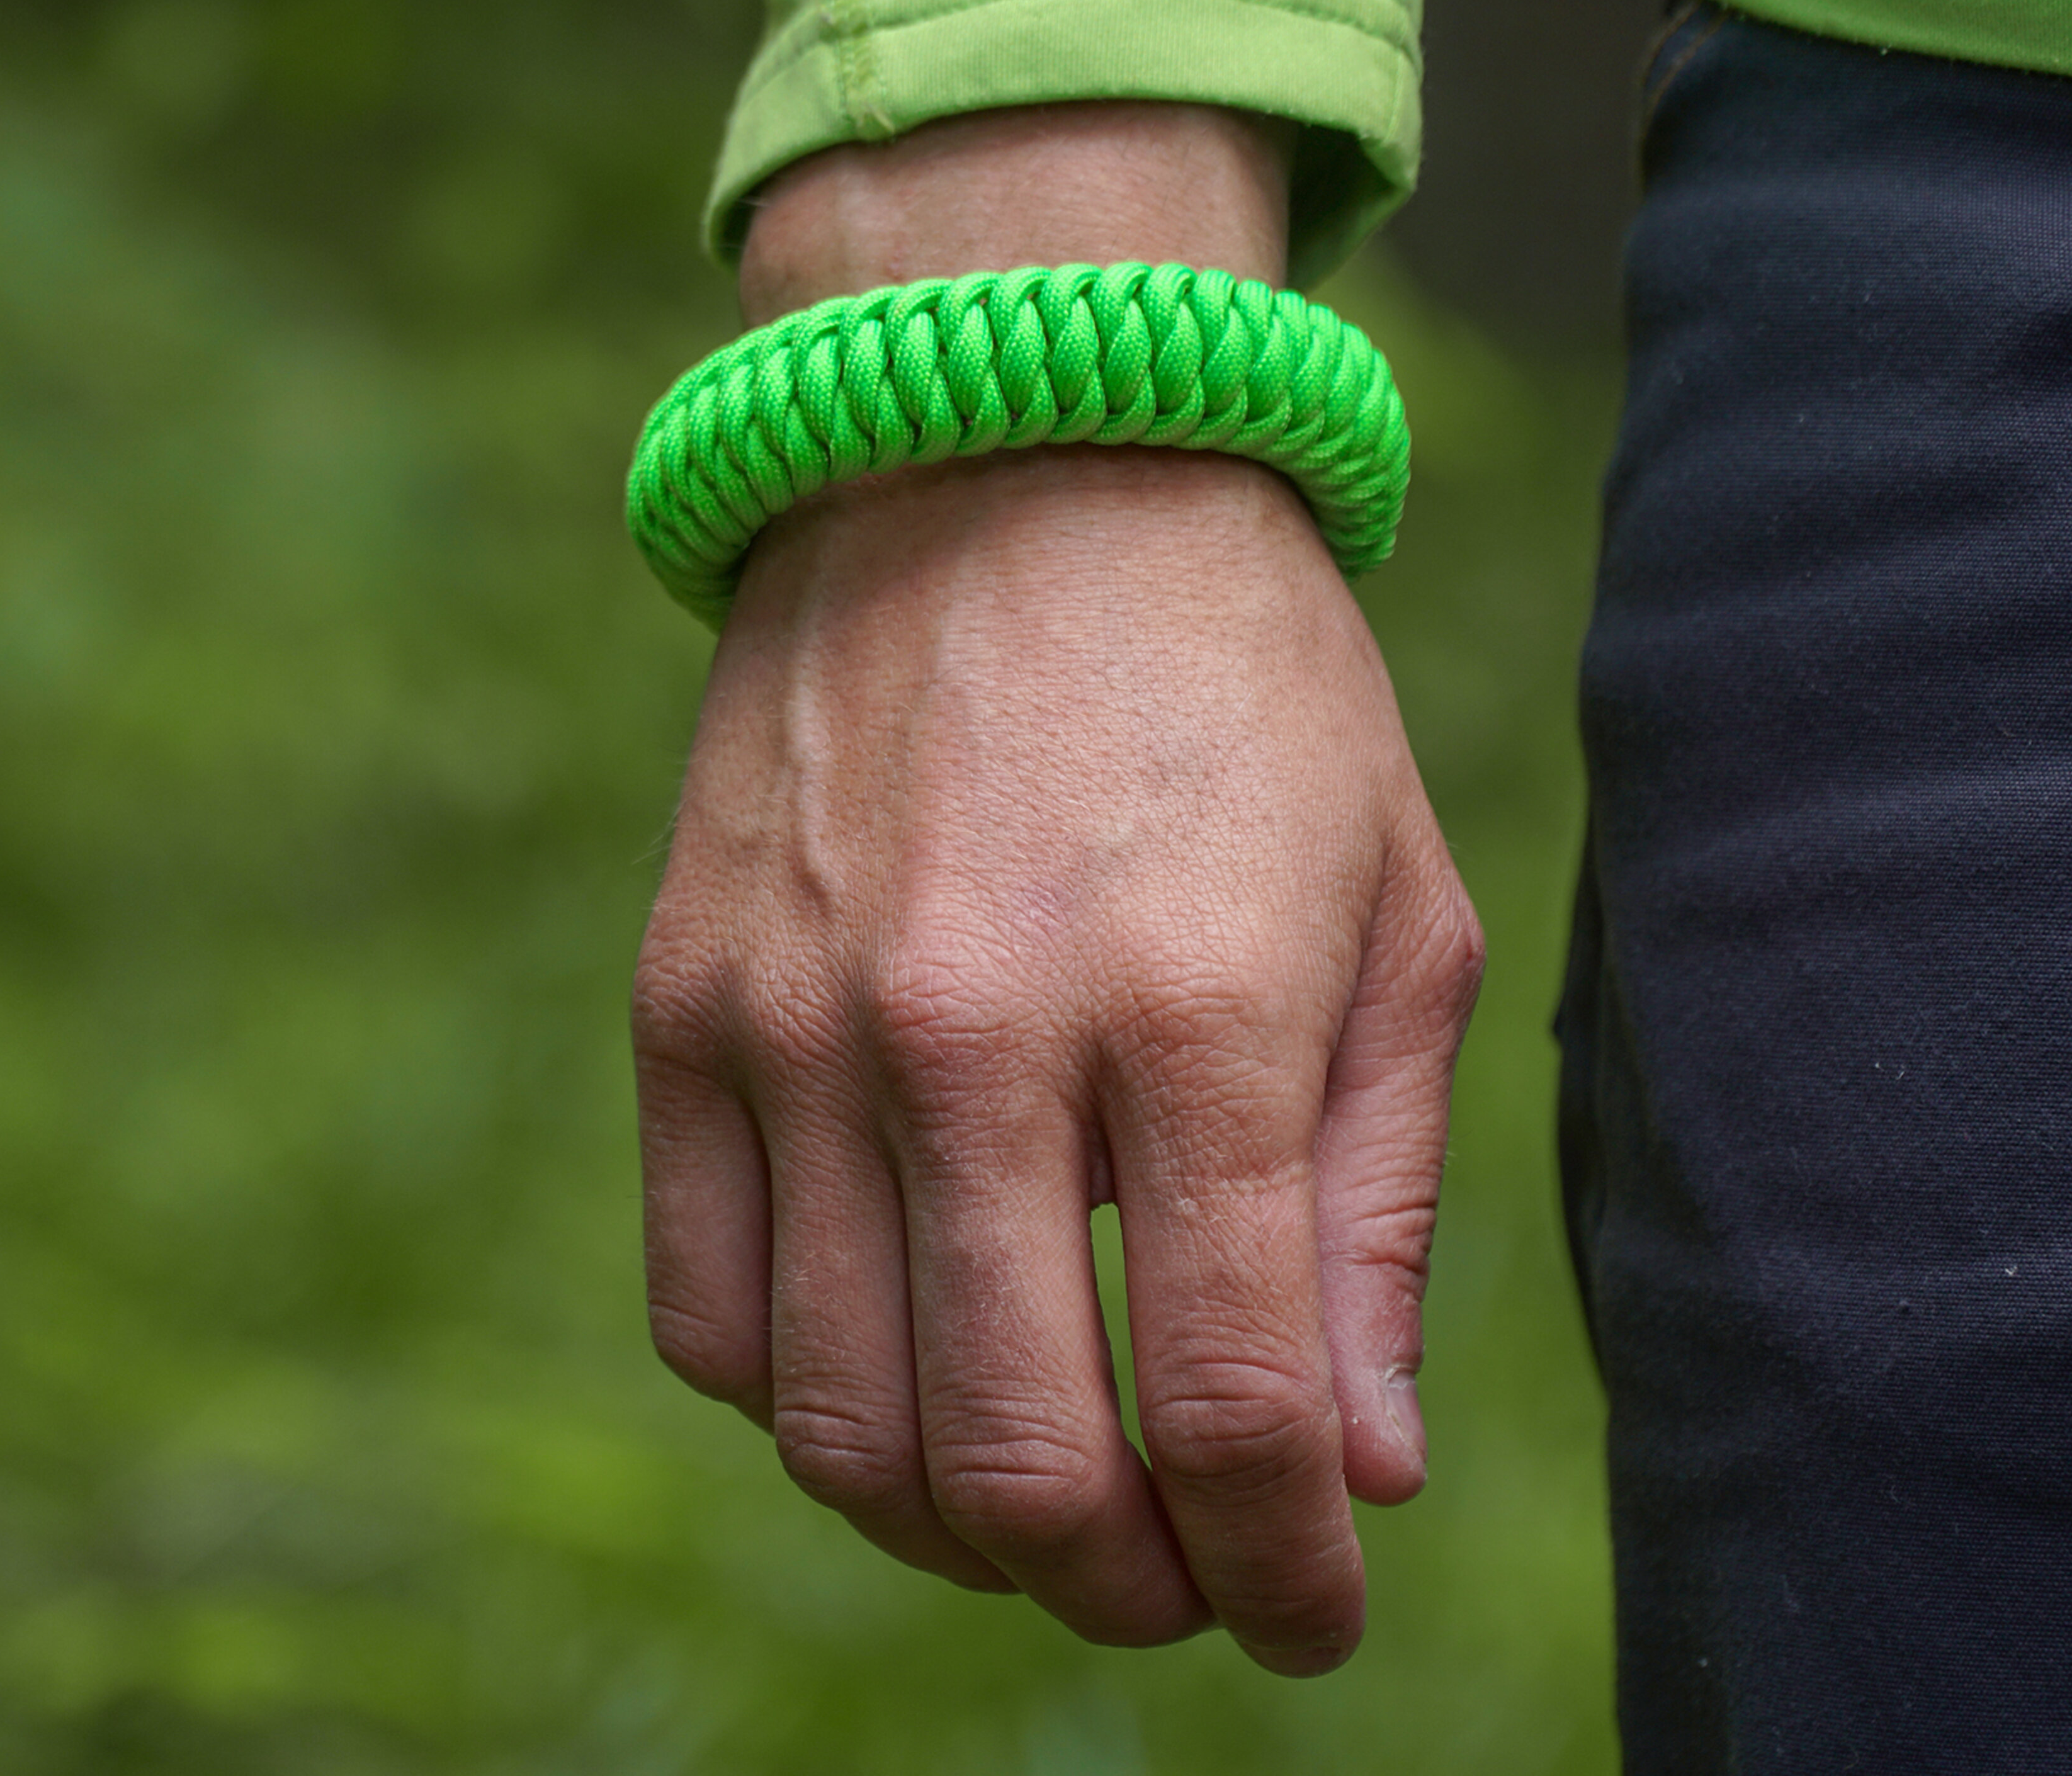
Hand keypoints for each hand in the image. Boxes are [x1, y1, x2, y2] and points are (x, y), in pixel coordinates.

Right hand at [632, 105, 1480, 1675]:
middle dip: (1118, 1588)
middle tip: (1178, 1582)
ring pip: (837, 1426)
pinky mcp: (682, 1001)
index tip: (1312, 1617)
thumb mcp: (1389, 919)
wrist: (1009, 454)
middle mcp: (974, 1030)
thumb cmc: (1247, 695)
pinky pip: (706, 1310)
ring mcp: (797, 1021)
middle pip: (1010, 1464)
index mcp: (1197, 1007)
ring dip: (955, 1527)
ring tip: (1044, 1503)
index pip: (1229, 1412)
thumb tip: (1362, 1474)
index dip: (1282, 1574)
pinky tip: (902, 1365)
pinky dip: (803, 1406)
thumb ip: (1376, 1211)